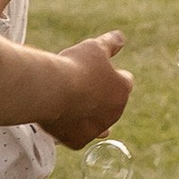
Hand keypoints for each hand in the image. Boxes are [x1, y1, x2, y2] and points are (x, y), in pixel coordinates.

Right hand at [44, 32, 129, 147]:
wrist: (54, 90)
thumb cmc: (76, 66)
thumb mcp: (94, 47)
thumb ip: (109, 43)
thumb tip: (120, 37)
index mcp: (123, 89)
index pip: (124, 80)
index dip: (110, 74)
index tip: (95, 70)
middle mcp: (115, 112)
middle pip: (109, 103)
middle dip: (97, 96)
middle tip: (78, 85)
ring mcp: (97, 129)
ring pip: (94, 122)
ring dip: (86, 114)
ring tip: (69, 102)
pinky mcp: (79, 141)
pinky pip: (76, 135)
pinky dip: (70, 129)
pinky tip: (60, 118)